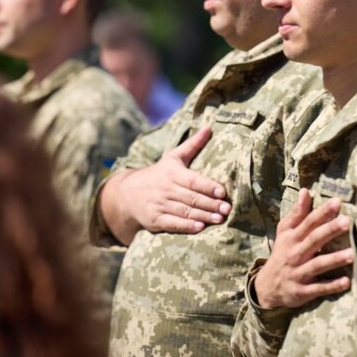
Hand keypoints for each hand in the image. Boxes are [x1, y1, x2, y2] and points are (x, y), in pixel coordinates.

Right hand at [100, 127, 228, 243]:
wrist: (128, 192)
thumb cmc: (160, 173)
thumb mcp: (173, 157)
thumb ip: (193, 145)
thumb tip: (209, 127)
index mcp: (172, 173)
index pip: (193, 180)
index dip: (208, 186)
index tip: (222, 192)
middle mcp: (166, 189)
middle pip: (192, 197)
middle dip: (210, 204)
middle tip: (227, 209)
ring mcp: (159, 205)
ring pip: (185, 211)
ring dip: (203, 216)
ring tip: (220, 219)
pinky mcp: (155, 220)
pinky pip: (172, 224)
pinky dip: (186, 226)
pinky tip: (200, 228)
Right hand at [254, 189, 353, 309]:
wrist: (266, 287)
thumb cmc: (281, 254)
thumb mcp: (284, 233)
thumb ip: (297, 213)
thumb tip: (305, 191)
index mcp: (292, 238)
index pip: (308, 222)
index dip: (322, 212)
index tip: (337, 202)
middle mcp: (295, 254)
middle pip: (313, 240)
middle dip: (330, 230)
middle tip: (347, 221)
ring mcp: (298, 273)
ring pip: (317, 265)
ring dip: (333, 260)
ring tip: (351, 254)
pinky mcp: (302, 291)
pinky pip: (318, 288)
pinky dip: (331, 286)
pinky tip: (346, 282)